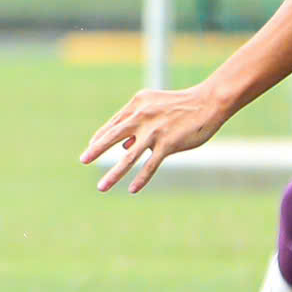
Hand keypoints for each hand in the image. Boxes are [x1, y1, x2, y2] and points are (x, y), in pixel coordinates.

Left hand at [80, 85, 227, 194]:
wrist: (208, 102)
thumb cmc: (181, 105)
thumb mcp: (154, 106)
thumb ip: (137, 124)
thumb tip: (124, 147)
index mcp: (136, 106)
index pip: (113, 124)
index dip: (100, 138)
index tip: (90, 149)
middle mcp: (141, 117)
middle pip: (112, 136)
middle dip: (96, 150)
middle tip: (82, 161)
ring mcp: (154, 131)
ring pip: (128, 157)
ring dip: (114, 174)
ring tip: (101, 187)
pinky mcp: (168, 143)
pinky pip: (150, 165)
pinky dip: (140, 178)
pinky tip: (132, 189)